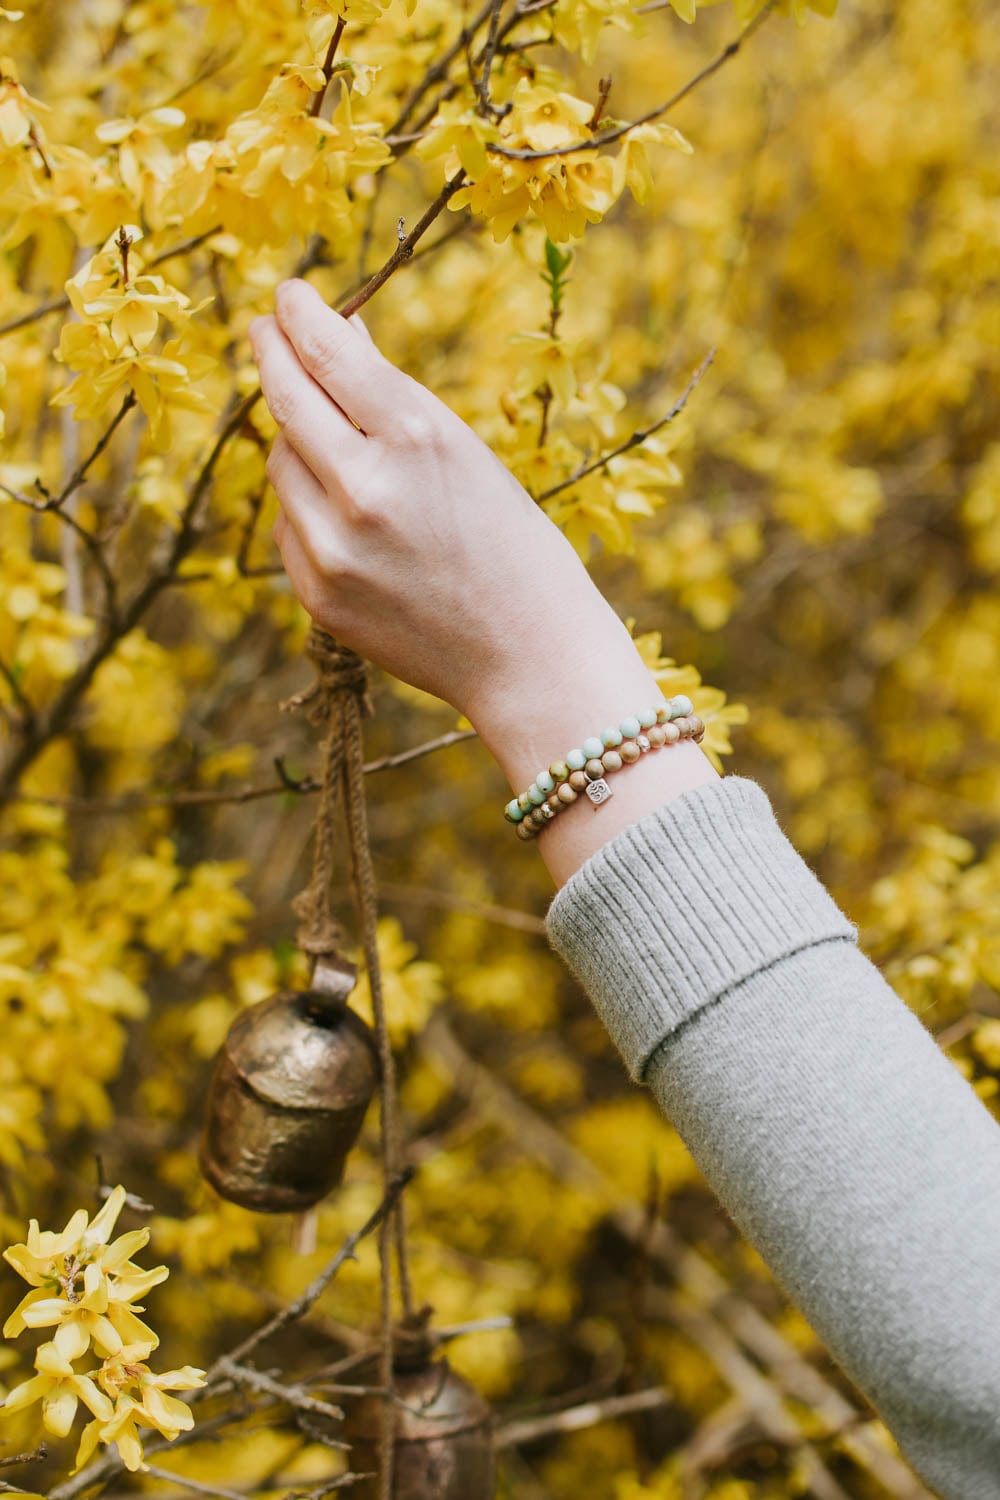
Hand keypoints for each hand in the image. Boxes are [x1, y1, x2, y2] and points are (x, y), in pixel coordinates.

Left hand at [250, 279, 607, 723]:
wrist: (531, 658)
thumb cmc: (515, 548)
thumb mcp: (468, 456)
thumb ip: (394, 402)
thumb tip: (337, 336)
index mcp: (419, 437)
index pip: (328, 350)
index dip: (299, 313)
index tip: (287, 296)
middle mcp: (366, 486)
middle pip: (285, 395)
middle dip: (270, 351)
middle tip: (264, 329)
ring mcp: (333, 545)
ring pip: (281, 461)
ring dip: (298, 439)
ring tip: (337, 445)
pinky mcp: (317, 592)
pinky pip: (290, 524)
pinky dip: (308, 507)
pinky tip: (352, 521)